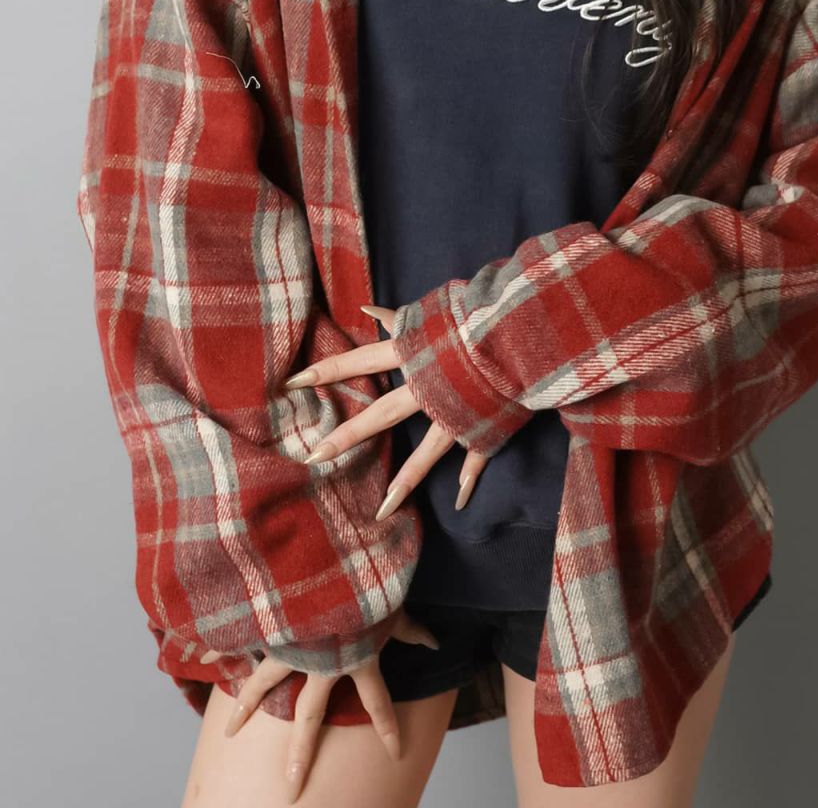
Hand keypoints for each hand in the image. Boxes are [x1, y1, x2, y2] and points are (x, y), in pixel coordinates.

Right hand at [200, 604, 440, 802]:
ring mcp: (292, 648)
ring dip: (246, 709)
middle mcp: (321, 663)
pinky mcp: (270, 627)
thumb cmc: (369, 580)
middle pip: (310, 718)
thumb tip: (437, 642)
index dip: (388, 728)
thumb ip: (410, 627)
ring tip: (229, 732)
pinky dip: (220, 650)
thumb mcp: (395, 604)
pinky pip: (240, 643)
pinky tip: (202, 659)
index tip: (396, 754)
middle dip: (301, 755)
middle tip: (292, 787)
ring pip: (265, 686)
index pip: (377, 702)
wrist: (332, 559)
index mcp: (354, 660)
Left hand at [282, 303, 490, 516]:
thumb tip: (365, 307)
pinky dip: (469, 478)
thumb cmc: (479, 315)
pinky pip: (475, 457)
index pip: (360, 360)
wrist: (525, 332)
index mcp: (415, 353)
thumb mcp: (435, 312)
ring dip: (405, 482)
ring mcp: (454, 413)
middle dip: (347, 436)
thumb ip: (400, 317)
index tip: (292, 382)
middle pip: (380, 414)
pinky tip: (461, 501)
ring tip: (382, 509)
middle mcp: (427, 387)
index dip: (327, 371)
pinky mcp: (483, 426)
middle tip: (313, 456)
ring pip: (426, 453)